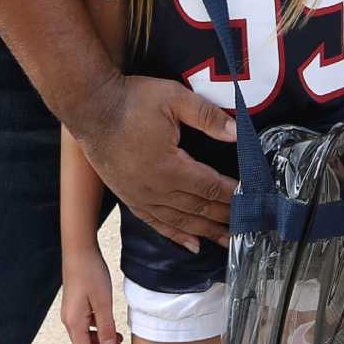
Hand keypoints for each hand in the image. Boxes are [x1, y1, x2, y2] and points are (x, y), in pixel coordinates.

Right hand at [59, 247, 121, 343]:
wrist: (79, 251)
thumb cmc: (91, 273)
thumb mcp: (103, 302)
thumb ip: (106, 327)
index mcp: (74, 322)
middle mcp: (69, 319)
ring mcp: (70, 311)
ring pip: (84, 334)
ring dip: (101, 338)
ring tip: (118, 337)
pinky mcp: (74, 303)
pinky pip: (84, 323)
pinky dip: (97, 327)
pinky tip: (108, 322)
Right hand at [74, 74, 236, 253]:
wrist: (90, 107)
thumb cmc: (131, 100)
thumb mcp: (174, 98)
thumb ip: (208, 116)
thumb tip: (239, 132)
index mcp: (170, 167)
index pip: (210, 187)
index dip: (234, 196)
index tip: (253, 201)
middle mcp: (156, 189)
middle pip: (198, 210)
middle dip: (226, 218)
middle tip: (249, 227)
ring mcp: (140, 196)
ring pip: (180, 222)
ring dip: (207, 232)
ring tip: (228, 241)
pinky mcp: (129, 197)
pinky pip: (156, 223)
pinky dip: (176, 235)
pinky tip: (192, 244)